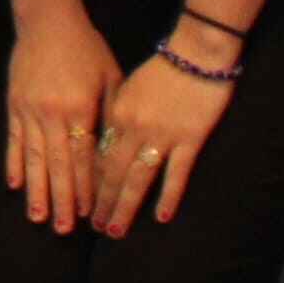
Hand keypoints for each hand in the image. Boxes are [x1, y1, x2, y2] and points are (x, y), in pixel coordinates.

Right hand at [0, 8, 116, 233]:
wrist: (48, 22)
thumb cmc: (86, 49)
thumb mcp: (110, 77)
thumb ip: (111, 114)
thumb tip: (114, 151)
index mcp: (79, 109)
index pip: (82, 157)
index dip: (85, 187)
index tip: (88, 213)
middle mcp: (51, 114)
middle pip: (56, 165)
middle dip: (60, 200)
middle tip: (63, 229)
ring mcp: (29, 111)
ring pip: (33, 158)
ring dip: (36, 190)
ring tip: (37, 217)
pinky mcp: (14, 106)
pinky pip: (14, 141)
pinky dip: (14, 164)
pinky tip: (15, 184)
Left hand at [96, 41, 236, 237]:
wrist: (197, 52)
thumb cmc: (163, 67)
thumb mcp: (130, 87)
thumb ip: (118, 115)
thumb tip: (106, 145)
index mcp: (118, 114)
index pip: (99, 155)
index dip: (92, 182)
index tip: (85, 203)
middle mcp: (135, 128)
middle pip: (114, 172)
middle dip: (103, 202)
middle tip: (97, 228)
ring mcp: (163, 136)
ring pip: (139, 178)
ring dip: (126, 206)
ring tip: (116, 230)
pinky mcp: (190, 140)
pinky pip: (176, 174)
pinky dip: (168, 196)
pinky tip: (162, 216)